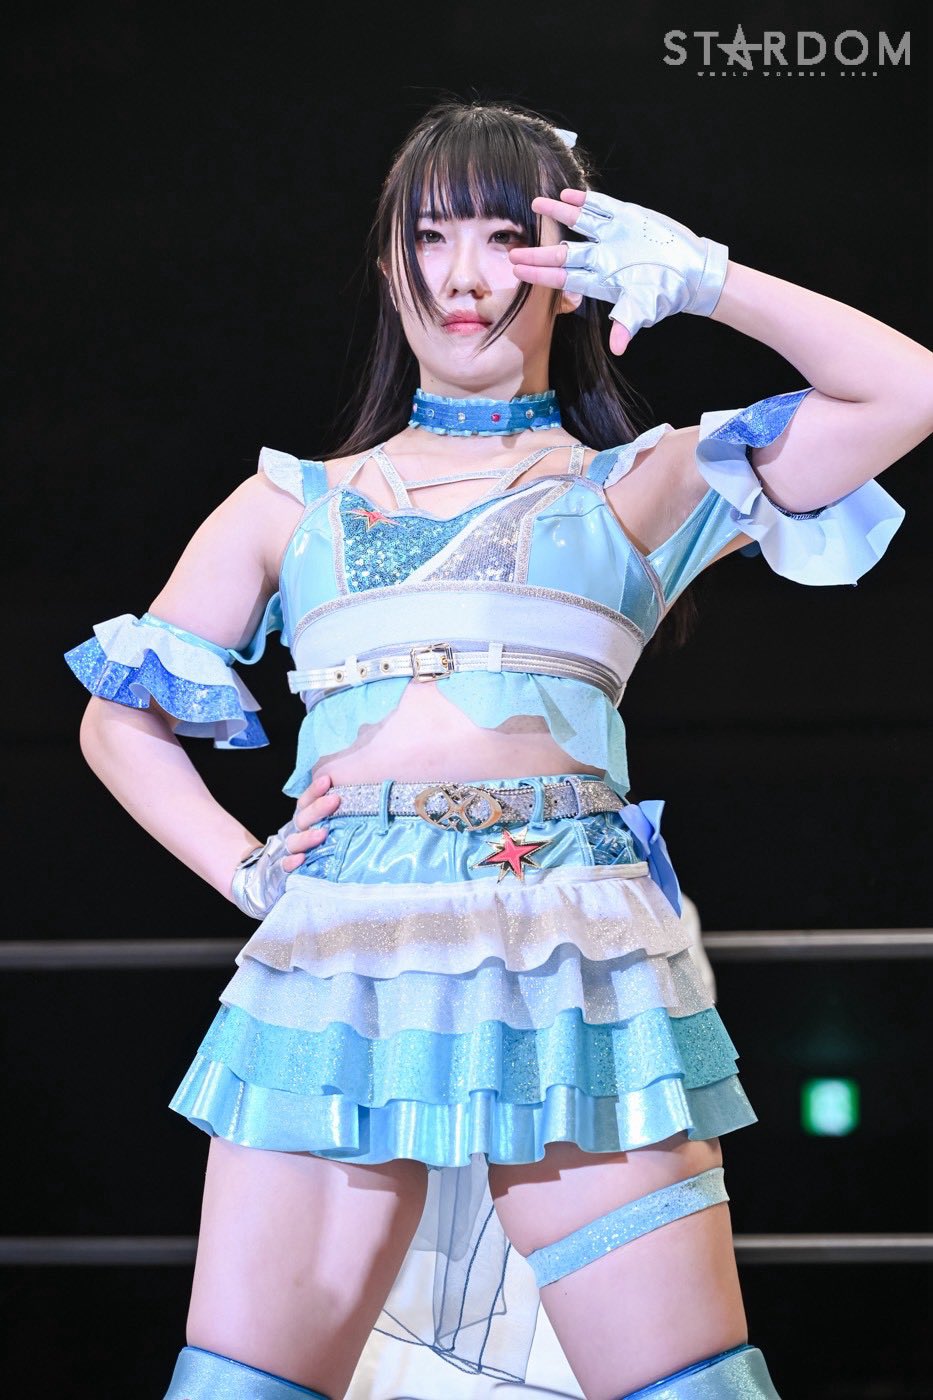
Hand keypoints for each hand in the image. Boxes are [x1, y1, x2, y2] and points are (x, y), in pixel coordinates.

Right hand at [229, 773, 341, 918]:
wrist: (262, 882)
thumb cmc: (294, 855)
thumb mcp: (306, 836)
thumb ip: (320, 822)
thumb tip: (344, 800)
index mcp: (297, 825)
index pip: (304, 804)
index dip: (314, 791)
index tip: (327, 780)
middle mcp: (290, 836)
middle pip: (302, 820)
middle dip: (318, 809)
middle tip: (335, 799)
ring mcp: (283, 854)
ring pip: (294, 843)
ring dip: (307, 837)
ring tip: (322, 833)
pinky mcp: (278, 874)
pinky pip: (284, 867)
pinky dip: (290, 863)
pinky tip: (300, 860)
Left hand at [509, 188, 728, 355]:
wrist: (691, 273)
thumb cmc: (666, 293)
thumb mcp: (646, 307)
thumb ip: (629, 324)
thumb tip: (619, 348)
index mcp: (599, 279)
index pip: (562, 276)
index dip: (539, 274)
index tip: (517, 270)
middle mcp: (600, 257)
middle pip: (562, 253)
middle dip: (538, 252)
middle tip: (512, 249)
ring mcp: (612, 236)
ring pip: (577, 223)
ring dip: (557, 214)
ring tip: (535, 204)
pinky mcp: (627, 218)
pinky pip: (600, 206)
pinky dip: (584, 200)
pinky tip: (567, 193)